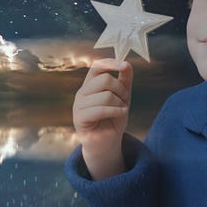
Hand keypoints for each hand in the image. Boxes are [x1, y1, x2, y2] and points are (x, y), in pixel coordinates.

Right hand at [73, 58, 132, 179]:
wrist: (107, 142)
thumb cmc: (113, 119)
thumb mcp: (122, 97)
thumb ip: (124, 81)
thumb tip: (127, 63)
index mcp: (89, 85)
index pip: (97, 66)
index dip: (110, 63)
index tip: (125, 66)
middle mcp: (82, 93)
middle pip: (104, 79)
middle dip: (121, 89)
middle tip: (125, 99)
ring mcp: (79, 105)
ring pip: (105, 95)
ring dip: (120, 103)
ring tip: (122, 110)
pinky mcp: (80, 118)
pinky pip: (101, 109)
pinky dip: (116, 111)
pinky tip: (121, 114)